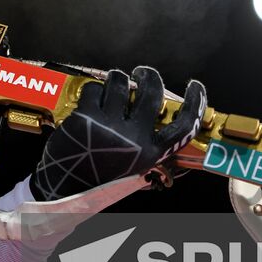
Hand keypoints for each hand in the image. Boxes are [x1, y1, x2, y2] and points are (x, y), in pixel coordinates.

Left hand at [30, 66, 205, 200]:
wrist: (65, 188)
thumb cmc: (100, 177)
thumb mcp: (135, 167)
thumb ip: (147, 143)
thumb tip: (156, 113)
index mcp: (150, 152)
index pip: (183, 124)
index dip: (195, 102)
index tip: (195, 86)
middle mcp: (133, 137)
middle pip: (152, 91)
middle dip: (148, 75)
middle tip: (142, 73)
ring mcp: (108, 125)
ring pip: (120, 82)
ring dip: (118, 79)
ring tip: (114, 85)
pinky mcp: (85, 116)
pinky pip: (95, 88)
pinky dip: (94, 91)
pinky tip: (92, 101)